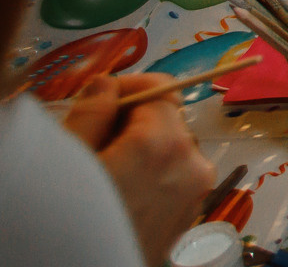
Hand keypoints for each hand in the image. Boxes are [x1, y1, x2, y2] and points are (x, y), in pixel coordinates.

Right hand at [64, 74, 214, 264]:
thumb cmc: (69, 223)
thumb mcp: (70, 159)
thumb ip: (92, 114)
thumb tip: (106, 86)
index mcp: (164, 145)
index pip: (162, 90)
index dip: (132, 86)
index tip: (104, 96)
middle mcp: (192, 167)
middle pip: (169, 121)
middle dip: (135, 121)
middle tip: (95, 136)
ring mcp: (194, 196)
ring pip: (172, 151)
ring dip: (144, 149)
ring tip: (105, 169)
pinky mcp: (189, 219)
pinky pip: (175, 180)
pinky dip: (152, 175)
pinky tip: (119, 191)